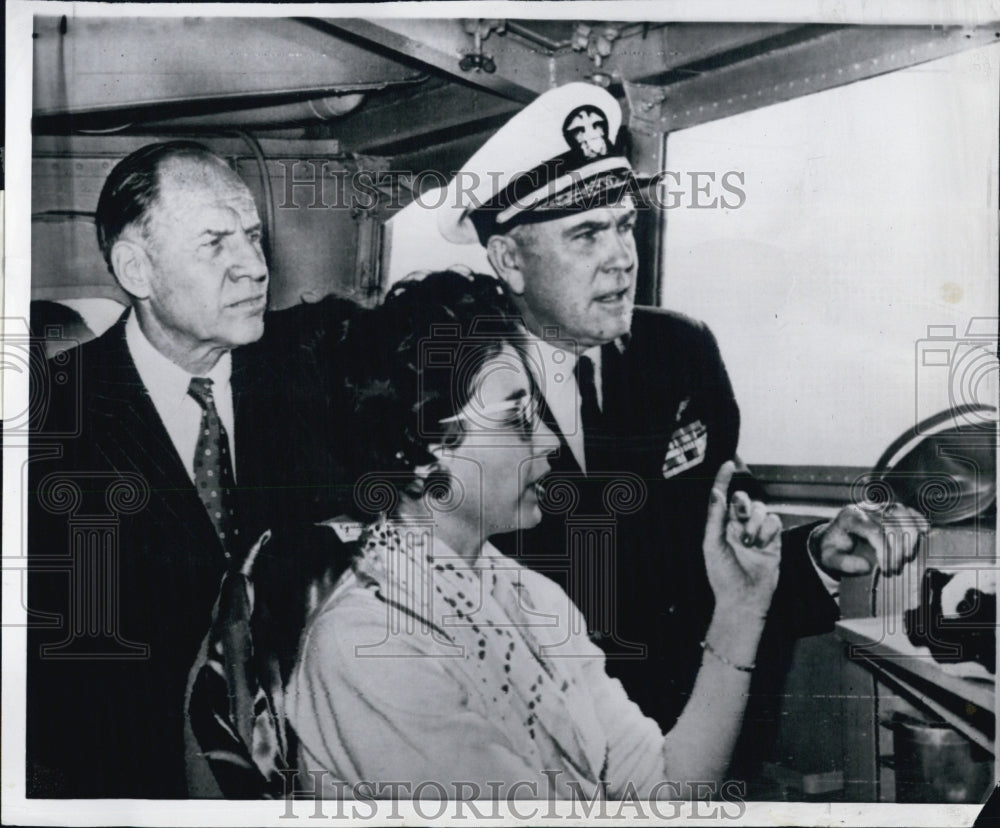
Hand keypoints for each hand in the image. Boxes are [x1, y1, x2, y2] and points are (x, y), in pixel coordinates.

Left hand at [702, 461, 781, 621]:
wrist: (744, 599)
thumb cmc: (722, 575)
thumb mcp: (713, 545)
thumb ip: (715, 518)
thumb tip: (716, 492)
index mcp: (721, 525)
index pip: (723, 497)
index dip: (724, 479)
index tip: (728, 464)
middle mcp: (738, 526)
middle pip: (745, 499)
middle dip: (743, 504)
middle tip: (740, 519)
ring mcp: (757, 533)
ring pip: (762, 509)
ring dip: (756, 522)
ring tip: (750, 542)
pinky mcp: (773, 541)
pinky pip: (774, 522)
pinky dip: (769, 530)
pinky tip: (762, 545)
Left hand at [810, 503, 927, 577]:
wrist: (832, 538)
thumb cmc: (832, 548)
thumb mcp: (830, 559)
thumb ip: (844, 564)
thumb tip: (866, 566)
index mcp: (849, 518)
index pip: (873, 530)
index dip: (884, 550)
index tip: (887, 567)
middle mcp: (864, 508)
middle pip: (890, 522)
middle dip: (898, 547)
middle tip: (897, 566)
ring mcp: (877, 507)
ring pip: (901, 512)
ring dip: (911, 534)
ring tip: (908, 555)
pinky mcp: (887, 509)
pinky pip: (906, 510)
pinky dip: (917, 520)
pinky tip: (923, 532)